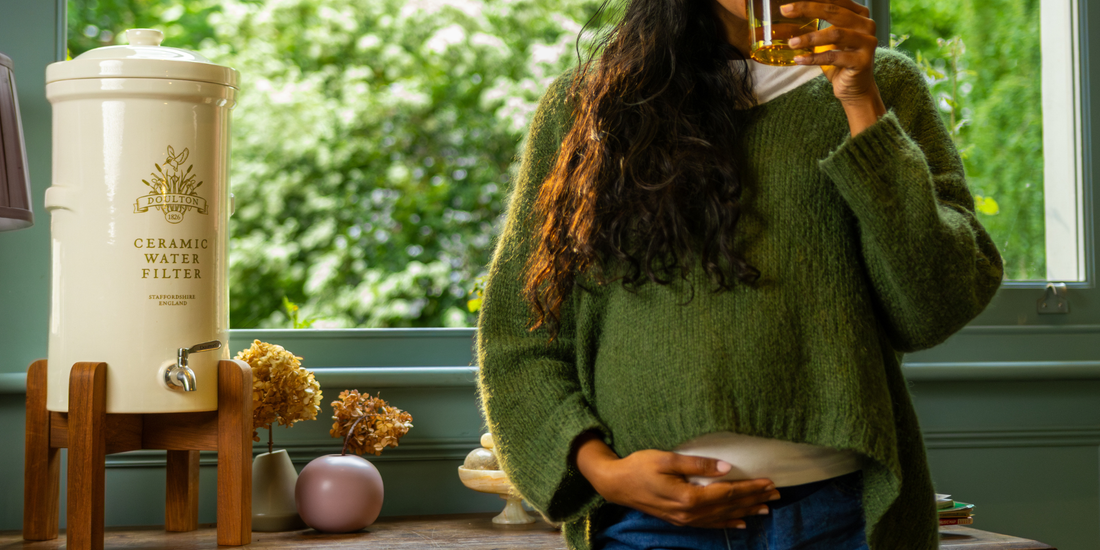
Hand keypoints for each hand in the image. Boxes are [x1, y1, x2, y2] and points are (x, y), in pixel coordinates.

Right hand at [573, 434, 778, 528]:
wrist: (615, 484)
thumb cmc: (639, 466)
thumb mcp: (666, 458)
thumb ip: (696, 464)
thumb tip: (725, 468)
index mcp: (688, 497)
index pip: (727, 493)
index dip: (750, 488)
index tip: (769, 482)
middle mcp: (689, 513)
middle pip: (728, 506)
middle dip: (754, 499)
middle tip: (776, 494)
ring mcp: (684, 519)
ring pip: (722, 517)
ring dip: (745, 512)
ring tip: (766, 509)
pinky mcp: (679, 520)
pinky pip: (709, 524)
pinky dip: (727, 523)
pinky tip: (740, 523)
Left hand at [781, 0, 886, 134]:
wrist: (854, 88)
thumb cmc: (839, 61)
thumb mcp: (829, 38)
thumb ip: (820, 23)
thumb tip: (791, 11)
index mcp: (859, 14)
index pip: (835, 0)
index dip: (812, 0)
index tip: (789, 2)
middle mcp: (866, 25)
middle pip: (834, 11)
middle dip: (807, 9)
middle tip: (785, 11)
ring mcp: (867, 42)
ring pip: (835, 34)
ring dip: (809, 38)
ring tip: (791, 43)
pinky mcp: (862, 61)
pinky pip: (833, 56)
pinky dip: (813, 58)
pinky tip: (799, 59)